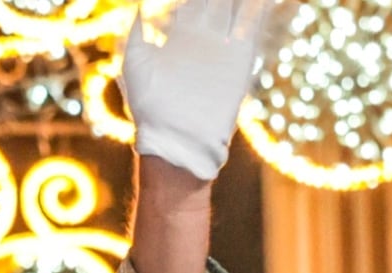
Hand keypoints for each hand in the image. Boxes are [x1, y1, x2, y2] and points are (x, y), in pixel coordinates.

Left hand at [122, 0, 285, 180]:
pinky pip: (250, 25)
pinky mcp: (239, 58)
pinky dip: (257, 7)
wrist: (176, 139)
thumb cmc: (148, 106)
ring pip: (232, 6)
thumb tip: (138, 5)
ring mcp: (222, 46)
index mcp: (178, 36)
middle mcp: (202, 37)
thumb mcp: (135, 64)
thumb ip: (136, 32)